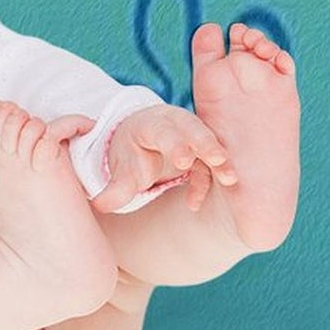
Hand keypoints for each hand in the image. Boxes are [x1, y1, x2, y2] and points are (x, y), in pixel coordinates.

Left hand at [91, 104, 236, 214]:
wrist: (140, 141)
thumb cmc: (131, 153)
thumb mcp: (121, 169)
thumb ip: (114, 189)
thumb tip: (99, 206)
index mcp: (150, 124)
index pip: (164, 130)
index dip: (175, 143)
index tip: (183, 161)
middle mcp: (175, 125)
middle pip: (193, 129)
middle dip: (206, 144)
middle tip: (218, 160)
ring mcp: (191, 135)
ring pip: (209, 144)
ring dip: (220, 161)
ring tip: (230, 179)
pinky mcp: (202, 150)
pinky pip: (209, 164)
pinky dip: (207, 181)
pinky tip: (193, 204)